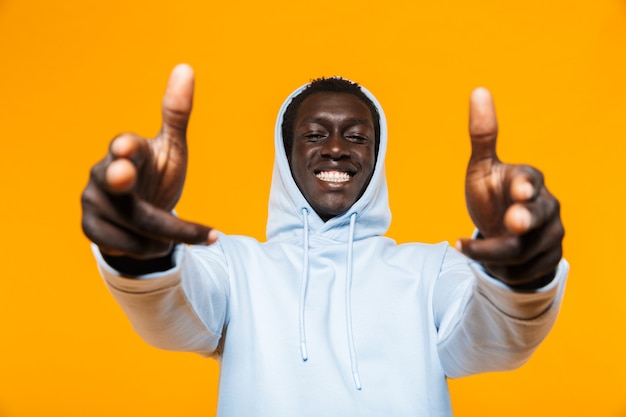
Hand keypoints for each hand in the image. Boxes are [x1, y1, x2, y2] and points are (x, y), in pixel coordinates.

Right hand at [81, 64, 216, 258]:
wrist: (144, 217)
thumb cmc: (157, 175)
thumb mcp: (173, 147)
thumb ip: (176, 113)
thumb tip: (185, 67)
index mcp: (128, 151)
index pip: (126, 146)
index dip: (127, 147)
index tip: (127, 146)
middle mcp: (104, 173)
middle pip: (114, 181)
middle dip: (120, 178)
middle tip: (124, 174)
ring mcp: (93, 201)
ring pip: (136, 225)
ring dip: (164, 235)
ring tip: (171, 232)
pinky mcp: (90, 228)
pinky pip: (124, 246)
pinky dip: (149, 249)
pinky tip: (154, 244)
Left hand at [456, 88, 563, 286]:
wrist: (502, 233)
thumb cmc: (492, 196)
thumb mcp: (481, 168)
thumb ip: (482, 135)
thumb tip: (479, 90)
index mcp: (528, 179)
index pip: (530, 181)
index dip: (525, 185)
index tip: (519, 188)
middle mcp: (547, 205)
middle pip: (538, 216)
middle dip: (524, 220)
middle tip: (512, 222)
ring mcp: (552, 234)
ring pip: (522, 251)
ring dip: (491, 254)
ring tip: (467, 247)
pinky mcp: (550, 259)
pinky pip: (523, 271)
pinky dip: (501, 270)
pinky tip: (490, 262)